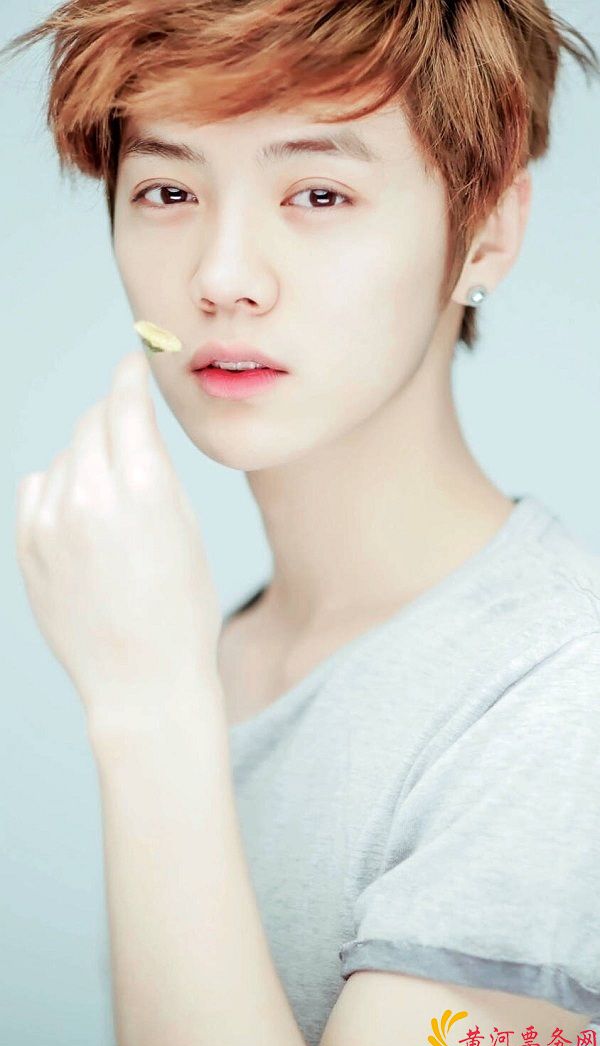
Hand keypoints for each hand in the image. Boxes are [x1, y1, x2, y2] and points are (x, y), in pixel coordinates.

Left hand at [15, 350, 223, 734]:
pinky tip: (81, 521)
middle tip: (129, 433)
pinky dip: (58, 490)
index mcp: (146, 489)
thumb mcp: (186, 529)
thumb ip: (156, 470)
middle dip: (111, 418)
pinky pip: (38, 489)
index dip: (130, 376)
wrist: (142, 681)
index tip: (133, 363)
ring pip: (65, 457)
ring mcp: (51, 522)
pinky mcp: (26, 546)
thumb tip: (131, 427)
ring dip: (87, 461)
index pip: (126, 403)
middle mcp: (92, 496)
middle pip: (91, 423)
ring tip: (113, 506)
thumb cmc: (181, 610)